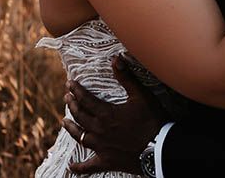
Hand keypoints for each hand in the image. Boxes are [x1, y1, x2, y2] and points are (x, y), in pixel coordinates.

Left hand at [62, 55, 166, 173]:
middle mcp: (99, 130)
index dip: (76, 90)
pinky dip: (79, 168)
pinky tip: (71, 167)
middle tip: (67, 97)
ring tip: (64, 121)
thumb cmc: (152, 121)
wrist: (160, 148)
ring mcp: (101, 147)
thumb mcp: (140, 95)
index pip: (85, 99)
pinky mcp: (107, 161)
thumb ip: (126, 77)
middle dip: (72, 104)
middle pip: (80, 115)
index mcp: (106, 113)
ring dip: (71, 128)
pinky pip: (89, 167)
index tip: (69, 83)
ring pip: (80, 136)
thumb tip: (116, 58)